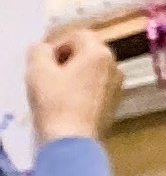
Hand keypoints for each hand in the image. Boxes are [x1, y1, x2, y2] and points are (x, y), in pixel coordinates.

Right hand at [26, 30, 122, 144]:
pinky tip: (68, 102)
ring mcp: (117, 84)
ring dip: (74, 74)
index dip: (57, 44)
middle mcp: (114, 64)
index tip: (43, 62)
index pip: (78, 35)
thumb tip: (42, 48)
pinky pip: (97, 86)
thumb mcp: (38, 73)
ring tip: (56, 90)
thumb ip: (38, 52)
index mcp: (99, 52)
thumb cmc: (55, 103)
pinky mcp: (115, 101)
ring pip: (92, 69)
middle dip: (66, 59)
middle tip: (47, 75)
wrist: (73, 141)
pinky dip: (83, 88)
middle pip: (88, 51)